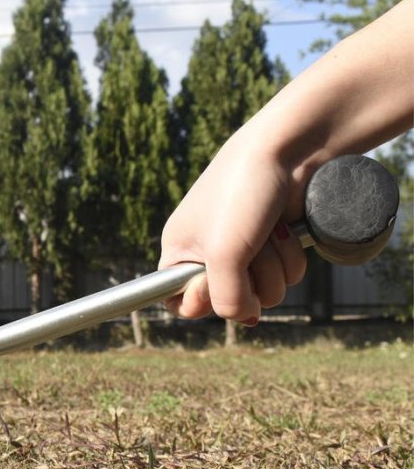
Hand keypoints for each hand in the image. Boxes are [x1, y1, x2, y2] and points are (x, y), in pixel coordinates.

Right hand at [158, 131, 306, 322]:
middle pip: (229, 302)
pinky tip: (283, 228)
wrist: (288, 150)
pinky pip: (286, 276)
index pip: (178, 302)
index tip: (211, 281)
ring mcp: (244, 251)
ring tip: (267, 232)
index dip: (197, 301)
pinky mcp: (274, 246)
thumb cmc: (241, 194)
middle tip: (246, 248)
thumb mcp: (224, 256)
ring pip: (264, 292)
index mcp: (179, 252)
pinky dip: (290, 257)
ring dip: (273, 268)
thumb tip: (249, 318)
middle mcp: (208, 255)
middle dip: (247, 280)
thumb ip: (227, 300)